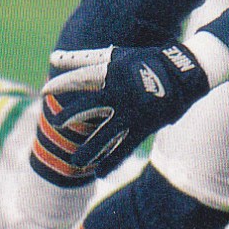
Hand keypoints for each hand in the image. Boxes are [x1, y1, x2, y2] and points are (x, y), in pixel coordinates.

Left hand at [42, 42, 209, 176]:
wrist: (183, 74)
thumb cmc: (145, 62)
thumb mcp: (116, 57)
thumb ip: (84, 59)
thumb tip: (53, 58)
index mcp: (113, 71)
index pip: (82, 78)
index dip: (62, 85)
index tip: (45, 91)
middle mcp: (120, 92)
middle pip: (89, 107)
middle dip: (70, 116)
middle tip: (54, 122)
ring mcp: (132, 111)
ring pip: (105, 134)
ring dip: (90, 149)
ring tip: (75, 162)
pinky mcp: (143, 126)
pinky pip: (125, 146)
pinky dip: (112, 160)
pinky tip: (100, 172)